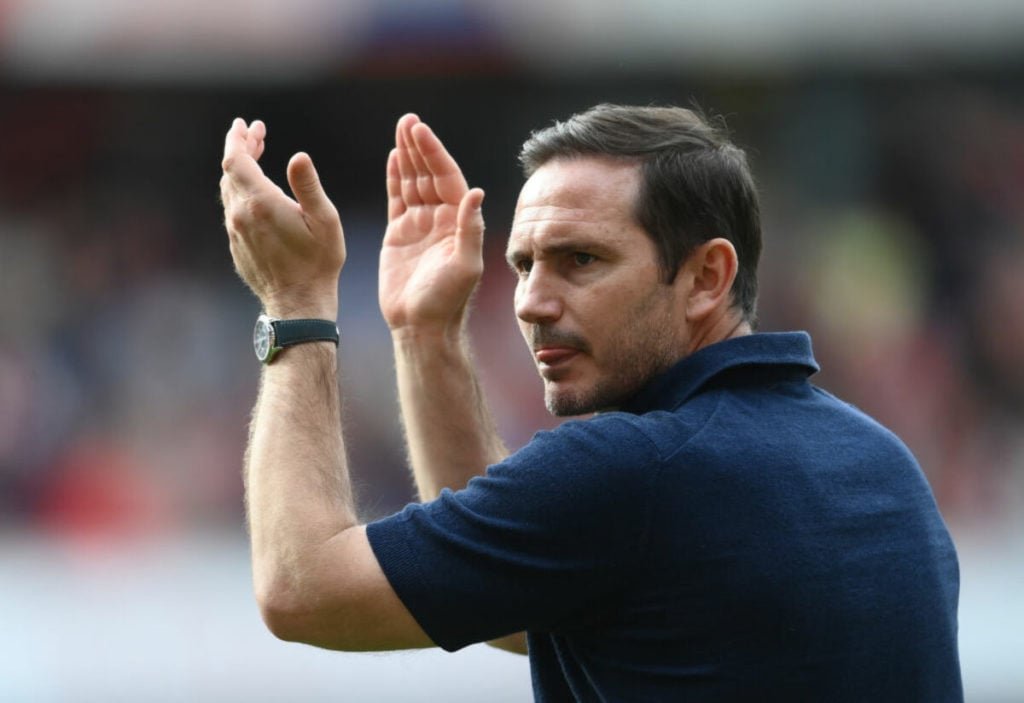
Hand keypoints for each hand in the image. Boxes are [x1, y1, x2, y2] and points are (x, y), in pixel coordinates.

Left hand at [220, 118, 345, 318]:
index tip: (247, 124)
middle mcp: (240, 216)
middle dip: (242, 148)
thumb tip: (298, 156)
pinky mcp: (237, 246)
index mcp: (260, 204)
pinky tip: (256, 193)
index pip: (236, 160)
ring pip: (230, 191)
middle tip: (257, 134)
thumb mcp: (325, 221)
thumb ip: (308, 185)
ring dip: (241, 171)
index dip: (238, 138)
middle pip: (230, 172)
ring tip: (257, 157)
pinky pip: (234, 211)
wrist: (298, 304)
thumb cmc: (318, 263)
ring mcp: (235, 233)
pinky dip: (241, 192)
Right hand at [379, 114, 484, 335]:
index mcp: (458, 222)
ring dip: (407, 156)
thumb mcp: (466, 265)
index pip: (447, 178)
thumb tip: (476, 192)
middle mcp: (441, 219)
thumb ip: (470, 229)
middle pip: (429, 173)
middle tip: (408, 120)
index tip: (420, 131)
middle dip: (419, 147)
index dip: (434, 153)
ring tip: (401, 128)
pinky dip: (395, 178)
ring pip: (413, 182)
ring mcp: (420, 225)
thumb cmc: (447, 301)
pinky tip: (392, 157)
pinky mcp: (400, 234)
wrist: (421, 326)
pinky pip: (397, 198)